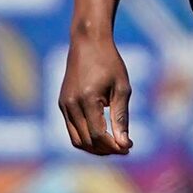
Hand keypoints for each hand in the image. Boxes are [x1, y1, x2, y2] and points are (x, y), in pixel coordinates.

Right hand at [58, 30, 133, 156]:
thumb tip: (125, 145)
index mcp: (87, 99)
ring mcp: (63, 105)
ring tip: (115, 145)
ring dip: (95, 148)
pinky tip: (103, 134)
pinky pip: (72, 130)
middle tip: (125, 147)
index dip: (114, 146)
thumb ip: (121, 118)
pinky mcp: (62, 104)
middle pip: (87, 141)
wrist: (87, 42)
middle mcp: (71, 104)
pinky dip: (87, 138)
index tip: (130, 147)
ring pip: (77, 140)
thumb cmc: (110, 63)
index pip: (98, 135)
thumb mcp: (122, 88)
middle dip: (106, 149)